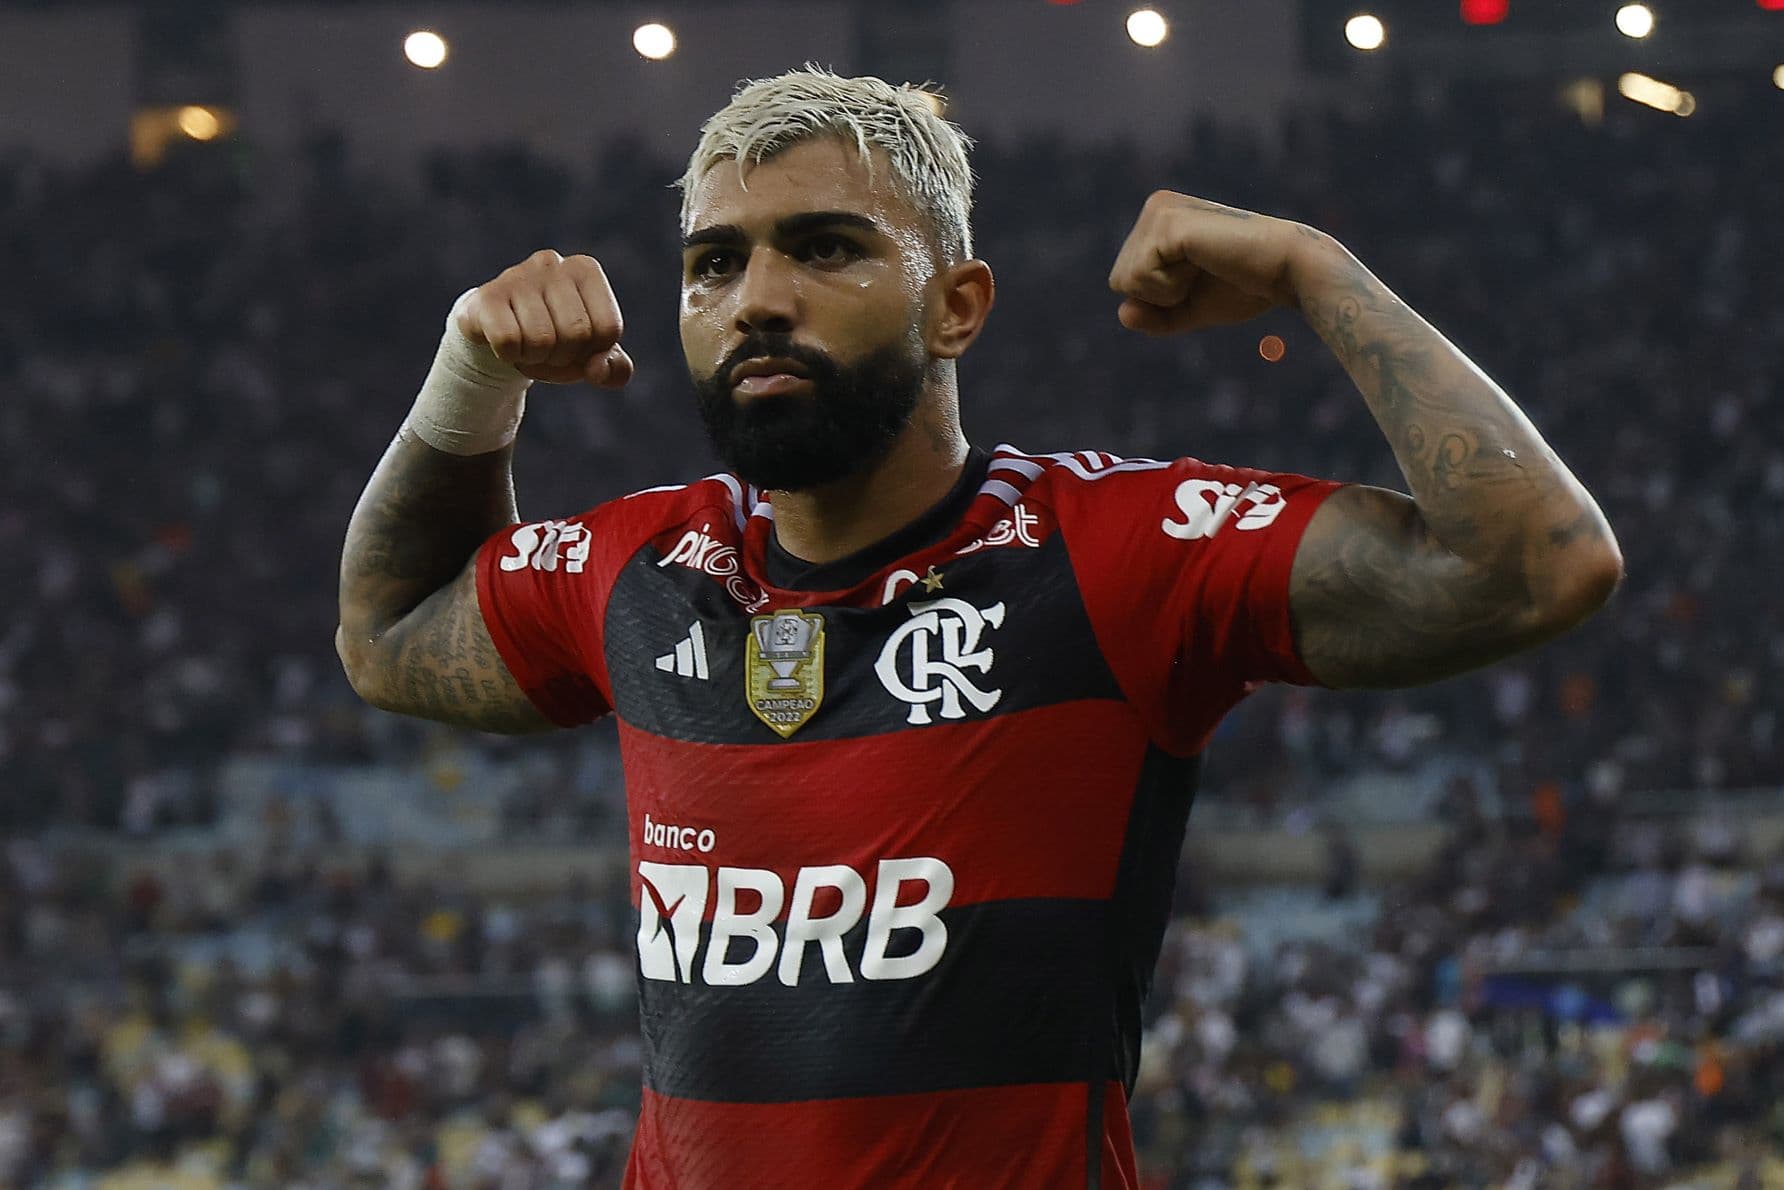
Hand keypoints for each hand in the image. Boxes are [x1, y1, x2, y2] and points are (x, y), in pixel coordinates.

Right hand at [456, 250, 634, 386]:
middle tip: (547, 349)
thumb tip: (596, 370)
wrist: (497, 335)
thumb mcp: (592, 355)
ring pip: (541, 340)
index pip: (609, 328)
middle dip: (563, 357)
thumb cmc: (553, 339)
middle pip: (576, 334)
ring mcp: (517, 275)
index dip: (593, 352)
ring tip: (526, 345)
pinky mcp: (487, 296)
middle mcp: (552, 263)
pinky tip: (505, 343)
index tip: (575, 345)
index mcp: (585, 270)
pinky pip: (508, 341)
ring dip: (535, 359)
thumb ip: (615, 369)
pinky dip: (509, 355)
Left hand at [1108, 191, 1320, 334]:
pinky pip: (1140, 278)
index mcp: (1158, 221)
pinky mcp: (1166, 223)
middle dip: (1160, 295)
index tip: (1201, 279)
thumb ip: (1154, 316)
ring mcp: (1159, 211)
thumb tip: (1122, 313)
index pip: (1125, 281)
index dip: (1161, 299)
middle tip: (1205, 275)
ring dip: (1167, 291)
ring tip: (1206, 267)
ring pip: (1126, 280)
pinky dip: (1171, 288)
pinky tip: (1204, 264)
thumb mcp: (1190, 309)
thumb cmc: (1245, 287)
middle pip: (1119, 280)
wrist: (1285, 272)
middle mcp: (1155, 207)